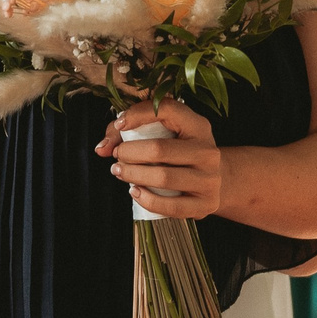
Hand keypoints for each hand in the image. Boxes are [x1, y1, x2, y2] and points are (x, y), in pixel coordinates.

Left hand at [97, 99, 222, 217]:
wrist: (215, 180)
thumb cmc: (179, 152)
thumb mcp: (163, 133)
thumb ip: (127, 133)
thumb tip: (101, 148)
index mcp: (198, 125)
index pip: (167, 111)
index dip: (138, 115)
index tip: (119, 125)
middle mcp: (208, 150)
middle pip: (159, 149)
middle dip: (129, 153)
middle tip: (117, 155)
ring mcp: (210, 179)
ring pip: (163, 177)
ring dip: (133, 176)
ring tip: (119, 172)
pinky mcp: (206, 204)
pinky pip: (171, 206)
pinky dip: (147, 200)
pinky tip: (134, 192)